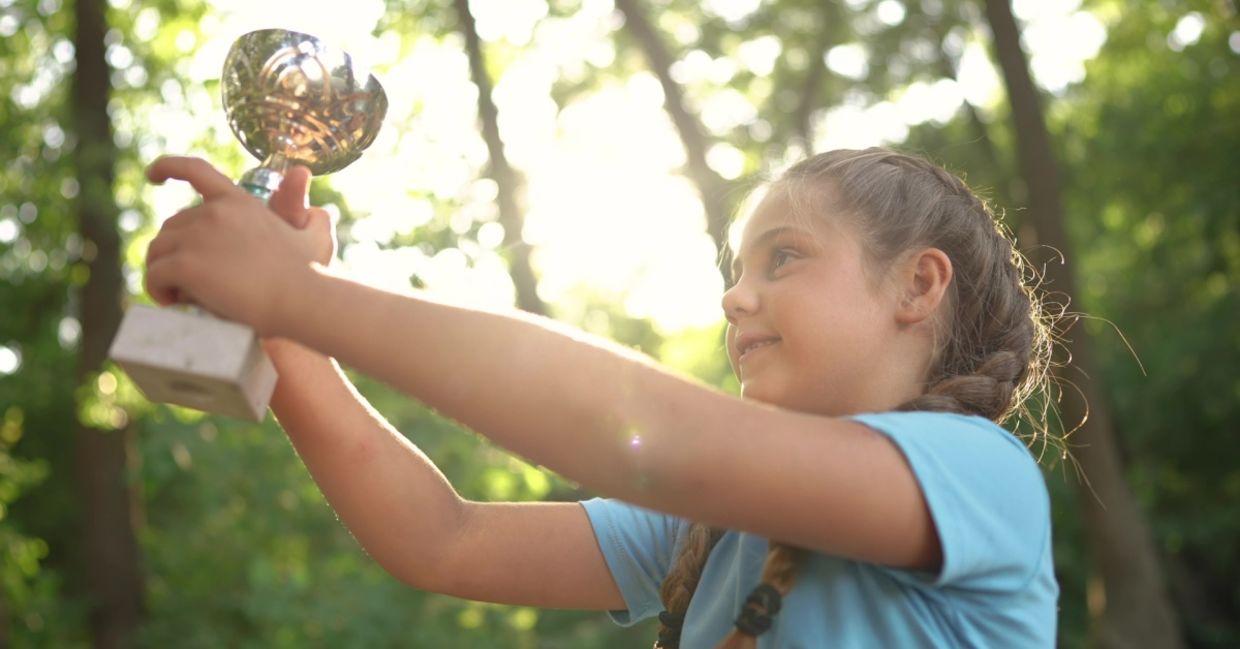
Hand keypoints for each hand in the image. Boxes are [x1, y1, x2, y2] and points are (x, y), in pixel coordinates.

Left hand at [143, 156, 326, 336]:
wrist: (302, 300)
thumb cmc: (310, 276)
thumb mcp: (315, 237)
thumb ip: (312, 219)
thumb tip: (314, 211)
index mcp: (239, 202)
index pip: (196, 170)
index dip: (168, 167)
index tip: (152, 175)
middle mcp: (214, 213)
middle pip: (170, 226)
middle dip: (172, 251)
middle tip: (186, 280)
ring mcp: (198, 237)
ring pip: (157, 251)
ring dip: (162, 272)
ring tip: (178, 294)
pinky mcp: (186, 265)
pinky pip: (155, 275)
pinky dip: (157, 289)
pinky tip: (171, 301)